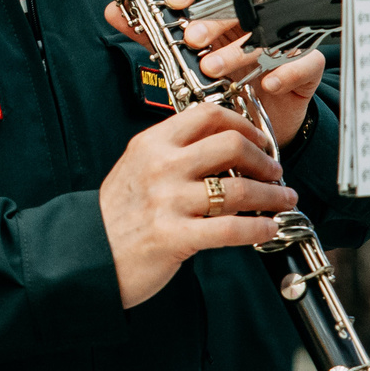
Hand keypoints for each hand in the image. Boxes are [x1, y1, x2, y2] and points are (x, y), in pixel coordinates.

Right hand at [98, 102, 298, 307]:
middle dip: (264, 159)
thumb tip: (222, 147)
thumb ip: (173, 153)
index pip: (207, 115)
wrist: (86, 255)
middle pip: (231, 144)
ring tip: (283, 200)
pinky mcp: (175, 236)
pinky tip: (269, 228)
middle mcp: (161, 166)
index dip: (243, 123)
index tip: (259, 139)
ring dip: (272, 195)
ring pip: (238, 189)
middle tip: (275, 171)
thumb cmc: (115, 216)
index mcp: (152, 143)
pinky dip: (259, 228)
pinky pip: (231, 229)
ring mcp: (168, 201)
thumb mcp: (137, 168)